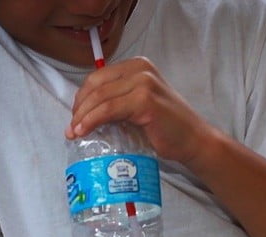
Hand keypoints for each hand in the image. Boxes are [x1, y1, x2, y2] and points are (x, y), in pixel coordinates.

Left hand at [65, 57, 216, 165]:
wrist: (193, 141)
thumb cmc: (167, 128)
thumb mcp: (139, 106)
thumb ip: (118, 101)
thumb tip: (86, 113)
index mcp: (138, 66)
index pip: (98, 77)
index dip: (81, 97)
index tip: (75, 117)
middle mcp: (140, 69)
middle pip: (95, 85)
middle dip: (79, 108)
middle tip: (72, 128)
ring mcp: (143, 83)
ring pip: (99, 98)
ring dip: (82, 117)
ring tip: (73, 133)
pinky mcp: (144, 101)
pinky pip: (107, 110)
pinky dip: (91, 121)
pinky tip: (83, 132)